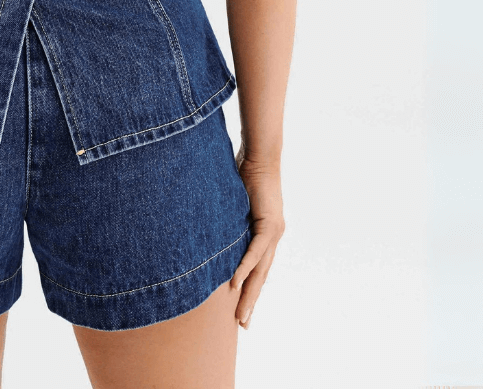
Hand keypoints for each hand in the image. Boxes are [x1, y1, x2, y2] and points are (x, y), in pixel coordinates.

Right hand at [229, 145, 284, 329]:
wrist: (260, 156)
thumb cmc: (245, 173)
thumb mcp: (234, 204)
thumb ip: (229, 220)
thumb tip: (208, 230)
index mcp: (265, 234)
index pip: (258, 269)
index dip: (250, 290)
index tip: (242, 311)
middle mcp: (273, 238)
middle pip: (261, 277)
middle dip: (251, 302)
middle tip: (243, 325)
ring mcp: (274, 233)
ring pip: (261, 271)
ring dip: (250, 294)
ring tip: (242, 316)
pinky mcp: (270, 225)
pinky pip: (256, 252)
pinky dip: (246, 268)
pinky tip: (237, 284)